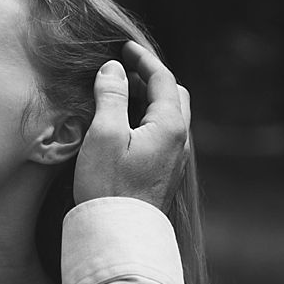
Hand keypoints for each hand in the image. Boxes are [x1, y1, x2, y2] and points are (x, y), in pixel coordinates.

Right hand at [72, 40, 191, 212]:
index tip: (123, 48)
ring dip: (146, 100)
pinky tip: (122, 127)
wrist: (119, 236)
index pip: (164, 80)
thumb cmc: (110, 186)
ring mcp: (173, 160)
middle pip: (173, 96)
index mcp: (170, 126)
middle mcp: (179, 141)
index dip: (144, 59)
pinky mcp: (162, 174)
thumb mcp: (104, 134)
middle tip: (123, 72)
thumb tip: (113, 69)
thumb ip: (110, 96)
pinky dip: (144, 120)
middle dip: (151, 78)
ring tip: (118, 95)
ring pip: (167, 117)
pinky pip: (159, 135)